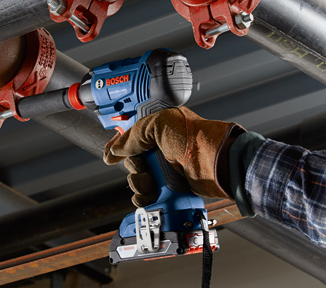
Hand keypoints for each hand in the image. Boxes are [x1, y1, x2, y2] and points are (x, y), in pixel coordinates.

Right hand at [104, 106, 244, 206]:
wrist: (216, 163)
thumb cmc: (195, 138)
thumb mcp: (159, 125)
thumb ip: (132, 136)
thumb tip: (114, 150)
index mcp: (160, 129)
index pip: (132, 136)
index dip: (119, 145)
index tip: (109, 154)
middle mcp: (163, 149)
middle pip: (133, 161)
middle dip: (133, 167)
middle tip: (143, 167)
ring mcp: (167, 169)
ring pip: (139, 180)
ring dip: (139, 184)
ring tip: (150, 183)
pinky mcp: (172, 188)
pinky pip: (149, 196)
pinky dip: (144, 199)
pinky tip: (150, 196)